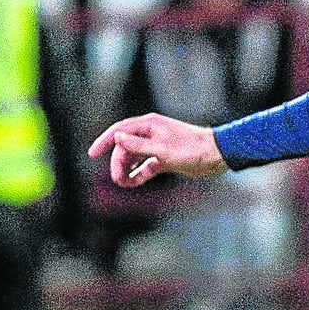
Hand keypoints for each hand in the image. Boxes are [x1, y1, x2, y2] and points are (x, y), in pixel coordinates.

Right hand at [88, 114, 224, 185]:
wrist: (216, 155)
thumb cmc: (191, 149)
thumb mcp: (162, 149)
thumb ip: (138, 145)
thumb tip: (117, 137)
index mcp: (149, 125)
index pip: (119, 130)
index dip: (104, 141)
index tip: (92, 154)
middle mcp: (151, 133)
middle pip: (125, 147)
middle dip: (118, 163)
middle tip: (117, 180)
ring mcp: (158, 146)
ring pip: (134, 157)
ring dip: (127, 169)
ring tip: (123, 183)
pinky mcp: (165, 159)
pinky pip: (146, 166)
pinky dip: (139, 174)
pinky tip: (132, 182)